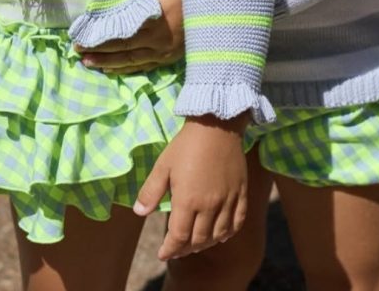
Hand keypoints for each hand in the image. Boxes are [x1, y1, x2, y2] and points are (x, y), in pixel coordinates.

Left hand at [76, 0, 184, 73]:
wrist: (225, 12)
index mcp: (159, 21)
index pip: (123, 35)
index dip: (101, 39)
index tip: (81, 39)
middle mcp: (160, 42)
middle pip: (123, 51)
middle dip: (99, 53)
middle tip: (77, 52)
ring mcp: (166, 53)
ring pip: (132, 61)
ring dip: (109, 63)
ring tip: (89, 64)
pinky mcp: (171, 58)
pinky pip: (145, 66)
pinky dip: (127, 68)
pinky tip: (114, 69)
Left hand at [134, 112, 248, 259]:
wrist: (216, 125)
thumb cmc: (186, 145)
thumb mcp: (163, 166)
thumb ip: (151, 191)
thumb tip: (138, 212)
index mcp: (188, 200)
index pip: (179, 237)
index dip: (170, 249)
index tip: (162, 254)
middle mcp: (210, 206)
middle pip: (198, 240)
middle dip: (185, 249)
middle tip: (176, 249)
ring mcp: (228, 200)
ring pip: (218, 235)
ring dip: (205, 243)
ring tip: (195, 243)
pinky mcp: (240, 193)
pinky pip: (237, 222)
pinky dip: (227, 233)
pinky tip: (220, 234)